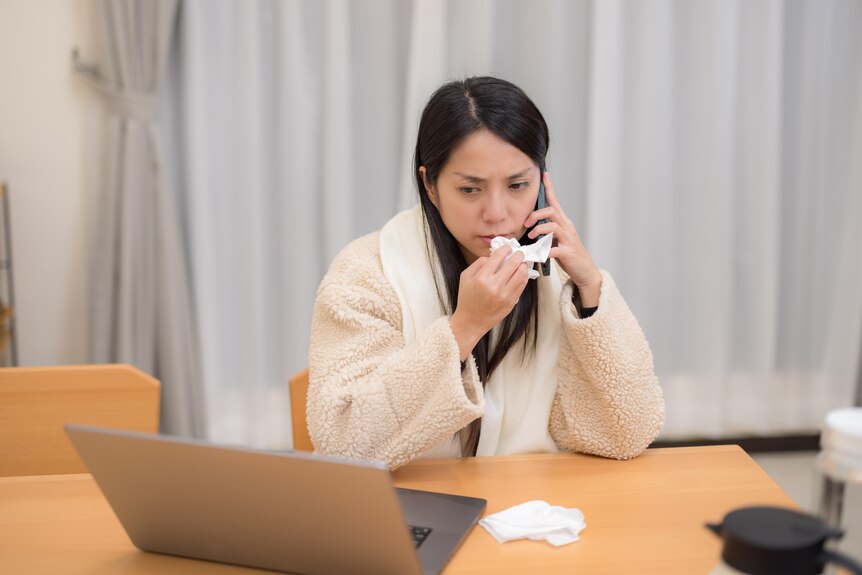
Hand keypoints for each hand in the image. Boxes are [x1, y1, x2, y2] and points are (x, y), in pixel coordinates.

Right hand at [449, 245, 529, 360]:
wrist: (471, 321)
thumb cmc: (467, 298)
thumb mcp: (465, 277)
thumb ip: (478, 263)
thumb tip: (494, 256)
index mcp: (482, 278)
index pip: (498, 257)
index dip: (505, 249)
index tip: (507, 247)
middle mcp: (494, 286)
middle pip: (513, 263)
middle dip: (518, 255)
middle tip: (519, 253)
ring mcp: (505, 295)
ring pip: (521, 274)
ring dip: (523, 265)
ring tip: (521, 263)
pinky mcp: (511, 302)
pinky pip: (522, 285)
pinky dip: (523, 277)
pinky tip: (520, 274)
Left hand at [523, 172, 602, 306]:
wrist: (585, 271)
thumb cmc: (569, 255)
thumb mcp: (557, 239)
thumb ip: (546, 232)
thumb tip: (531, 227)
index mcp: (563, 223)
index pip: (555, 202)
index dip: (550, 188)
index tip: (544, 175)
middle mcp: (567, 228)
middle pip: (552, 211)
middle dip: (536, 214)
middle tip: (526, 223)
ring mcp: (568, 240)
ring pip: (553, 226)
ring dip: (539, 229)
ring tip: (531, 237)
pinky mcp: (567, 252)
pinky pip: (553, 249)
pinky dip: (542, 251)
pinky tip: (536, 255)